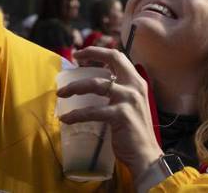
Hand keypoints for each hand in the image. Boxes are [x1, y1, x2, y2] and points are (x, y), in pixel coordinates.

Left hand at [56, 47, 163, 181]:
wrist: (146, 155)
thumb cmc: (134, 132)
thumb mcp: (129, 105)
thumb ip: (118, 93)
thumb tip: (95, 87)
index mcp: (137, 82)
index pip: (118, 56)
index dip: (99, 51)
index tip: (81, 54)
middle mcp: (135, 86)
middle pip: (113, 58)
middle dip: (91, 53)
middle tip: (73, 57)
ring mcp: (129, 99)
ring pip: (96, 84)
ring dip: (75, 87)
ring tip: (61, 94)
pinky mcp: (121, 115)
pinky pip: (92, 111)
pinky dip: (76, 115)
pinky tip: (66, 118)